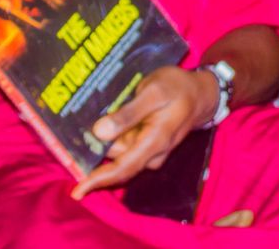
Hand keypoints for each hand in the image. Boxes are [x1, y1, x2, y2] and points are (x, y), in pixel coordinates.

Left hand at [72, 65, 217, 198]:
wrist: (201, 93)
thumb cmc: (178, 88)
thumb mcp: (154, 92)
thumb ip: (129, 113)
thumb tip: (100, 132)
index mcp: (154, 142)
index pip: (123, 168)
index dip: (98, 180)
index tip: (76, 191)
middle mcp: (152, 153)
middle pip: (115, 158)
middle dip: (96, 147)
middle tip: (83, 123)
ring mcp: (150, 151)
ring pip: (118, 151)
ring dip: (106, 137)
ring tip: (105, 107)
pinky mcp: (148, 145)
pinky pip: (124, 144)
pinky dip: (114, 134)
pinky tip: (112, 115)